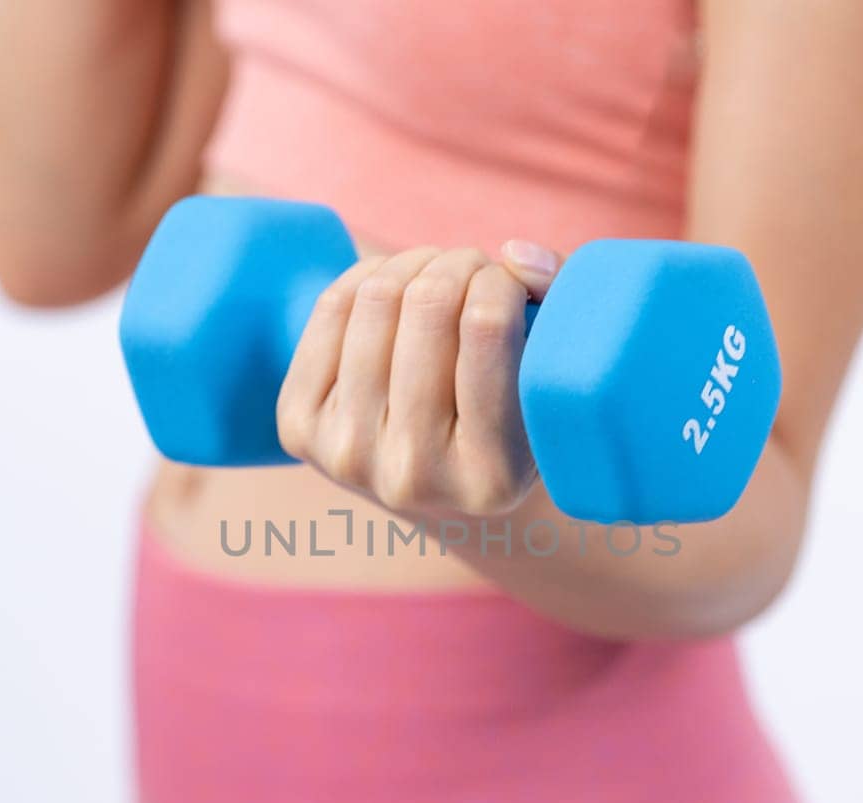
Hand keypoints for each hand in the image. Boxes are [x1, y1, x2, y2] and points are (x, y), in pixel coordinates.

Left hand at [275, 240, 563, 516]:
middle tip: (475, 268)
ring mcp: (346, 455)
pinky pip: (331, 308)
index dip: (500, 280)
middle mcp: (412, 477)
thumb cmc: (512, 416)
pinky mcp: (299, 427)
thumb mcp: (554, 376)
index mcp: (490, 476)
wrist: (438, 488)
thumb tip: (517, 253)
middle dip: (460, 264)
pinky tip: (396, 284)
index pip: (487, 328)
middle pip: (427, 307)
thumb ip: (564, 303)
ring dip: (416, 261)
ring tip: (440, 273)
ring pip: (376, 300)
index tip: (511, 284)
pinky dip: (367, 274)